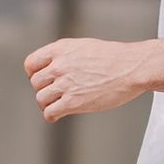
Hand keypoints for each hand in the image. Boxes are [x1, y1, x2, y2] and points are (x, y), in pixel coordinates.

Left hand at [24, 32, 151, 123]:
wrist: (132, 68)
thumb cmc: (114, 58)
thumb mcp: (84, 47)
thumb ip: (66, 56)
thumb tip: (54, 67)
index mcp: (60, 49)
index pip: (31, 64)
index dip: (34, 74)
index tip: (42, 80)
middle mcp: (59, 65)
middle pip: (35, 83)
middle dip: (43, 90)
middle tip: (53, 94)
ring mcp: (65, 84)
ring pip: (41, 99)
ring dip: (47, 104)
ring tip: (56, 105)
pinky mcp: (73, 102)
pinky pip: (50, 113)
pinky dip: (51, 116)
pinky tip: (57, 115)